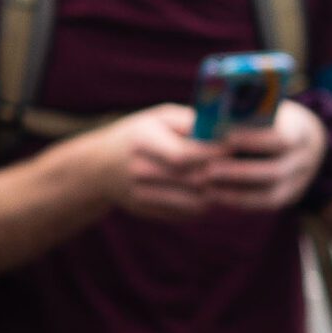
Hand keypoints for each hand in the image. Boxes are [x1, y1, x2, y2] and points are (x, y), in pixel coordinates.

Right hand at [102, 104, 221, 221]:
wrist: (98, 166)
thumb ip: (191, 122)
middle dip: (219, 174)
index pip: (185, 155)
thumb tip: (227, 130)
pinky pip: (187, 214)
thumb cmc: (140, 135)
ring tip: (220, 179)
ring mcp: (140, 193)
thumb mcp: (159, 118)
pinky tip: (202, 191)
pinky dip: (202, 204)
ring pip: (196, 202)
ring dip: (214, 192)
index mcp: (142, 140)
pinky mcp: (145, 210)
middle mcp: (138, 169)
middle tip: (233, 165)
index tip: (232, 147)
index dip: (213, 153)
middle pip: (194, 180)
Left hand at [203, 98, 328, 214]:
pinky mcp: (289, 195)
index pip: (282, 138)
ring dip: (234, 189)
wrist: (296, 138)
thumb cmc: (266, 117)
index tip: (226, 138)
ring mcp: (299, 180)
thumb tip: (199, 123)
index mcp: (300, 130)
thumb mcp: (261, 109)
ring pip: (269, 191)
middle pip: (275, 170)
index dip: (254, 140)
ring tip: (204, 183)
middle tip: (207, 169)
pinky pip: (264, 202)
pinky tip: (213, 194)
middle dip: (238, 171)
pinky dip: (237, 199)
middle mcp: (304, 158)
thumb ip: (238, 115)